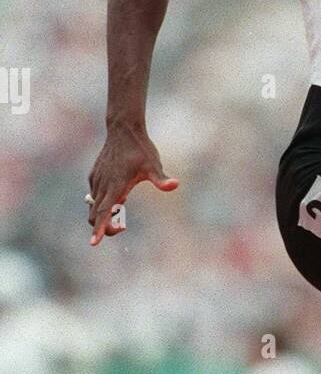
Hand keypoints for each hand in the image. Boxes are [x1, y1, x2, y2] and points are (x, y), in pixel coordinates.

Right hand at [87, 126, 178, 245]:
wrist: (123, 130)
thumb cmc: (141, 149)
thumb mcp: (154, 165)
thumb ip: (162, 179)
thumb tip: (175, 185)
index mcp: (116, 186)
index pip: (104, 212)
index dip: (99, 229)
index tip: (94, 243)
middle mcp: (102, 185)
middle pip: (95, 215)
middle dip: (105, 227)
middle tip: (123, 225)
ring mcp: (96, 180)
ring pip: (93, 207)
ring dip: (104, 215)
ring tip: (124, 207)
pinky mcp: (94, 176)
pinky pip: (93, 196)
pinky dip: (101, 203)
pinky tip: (117, 194)